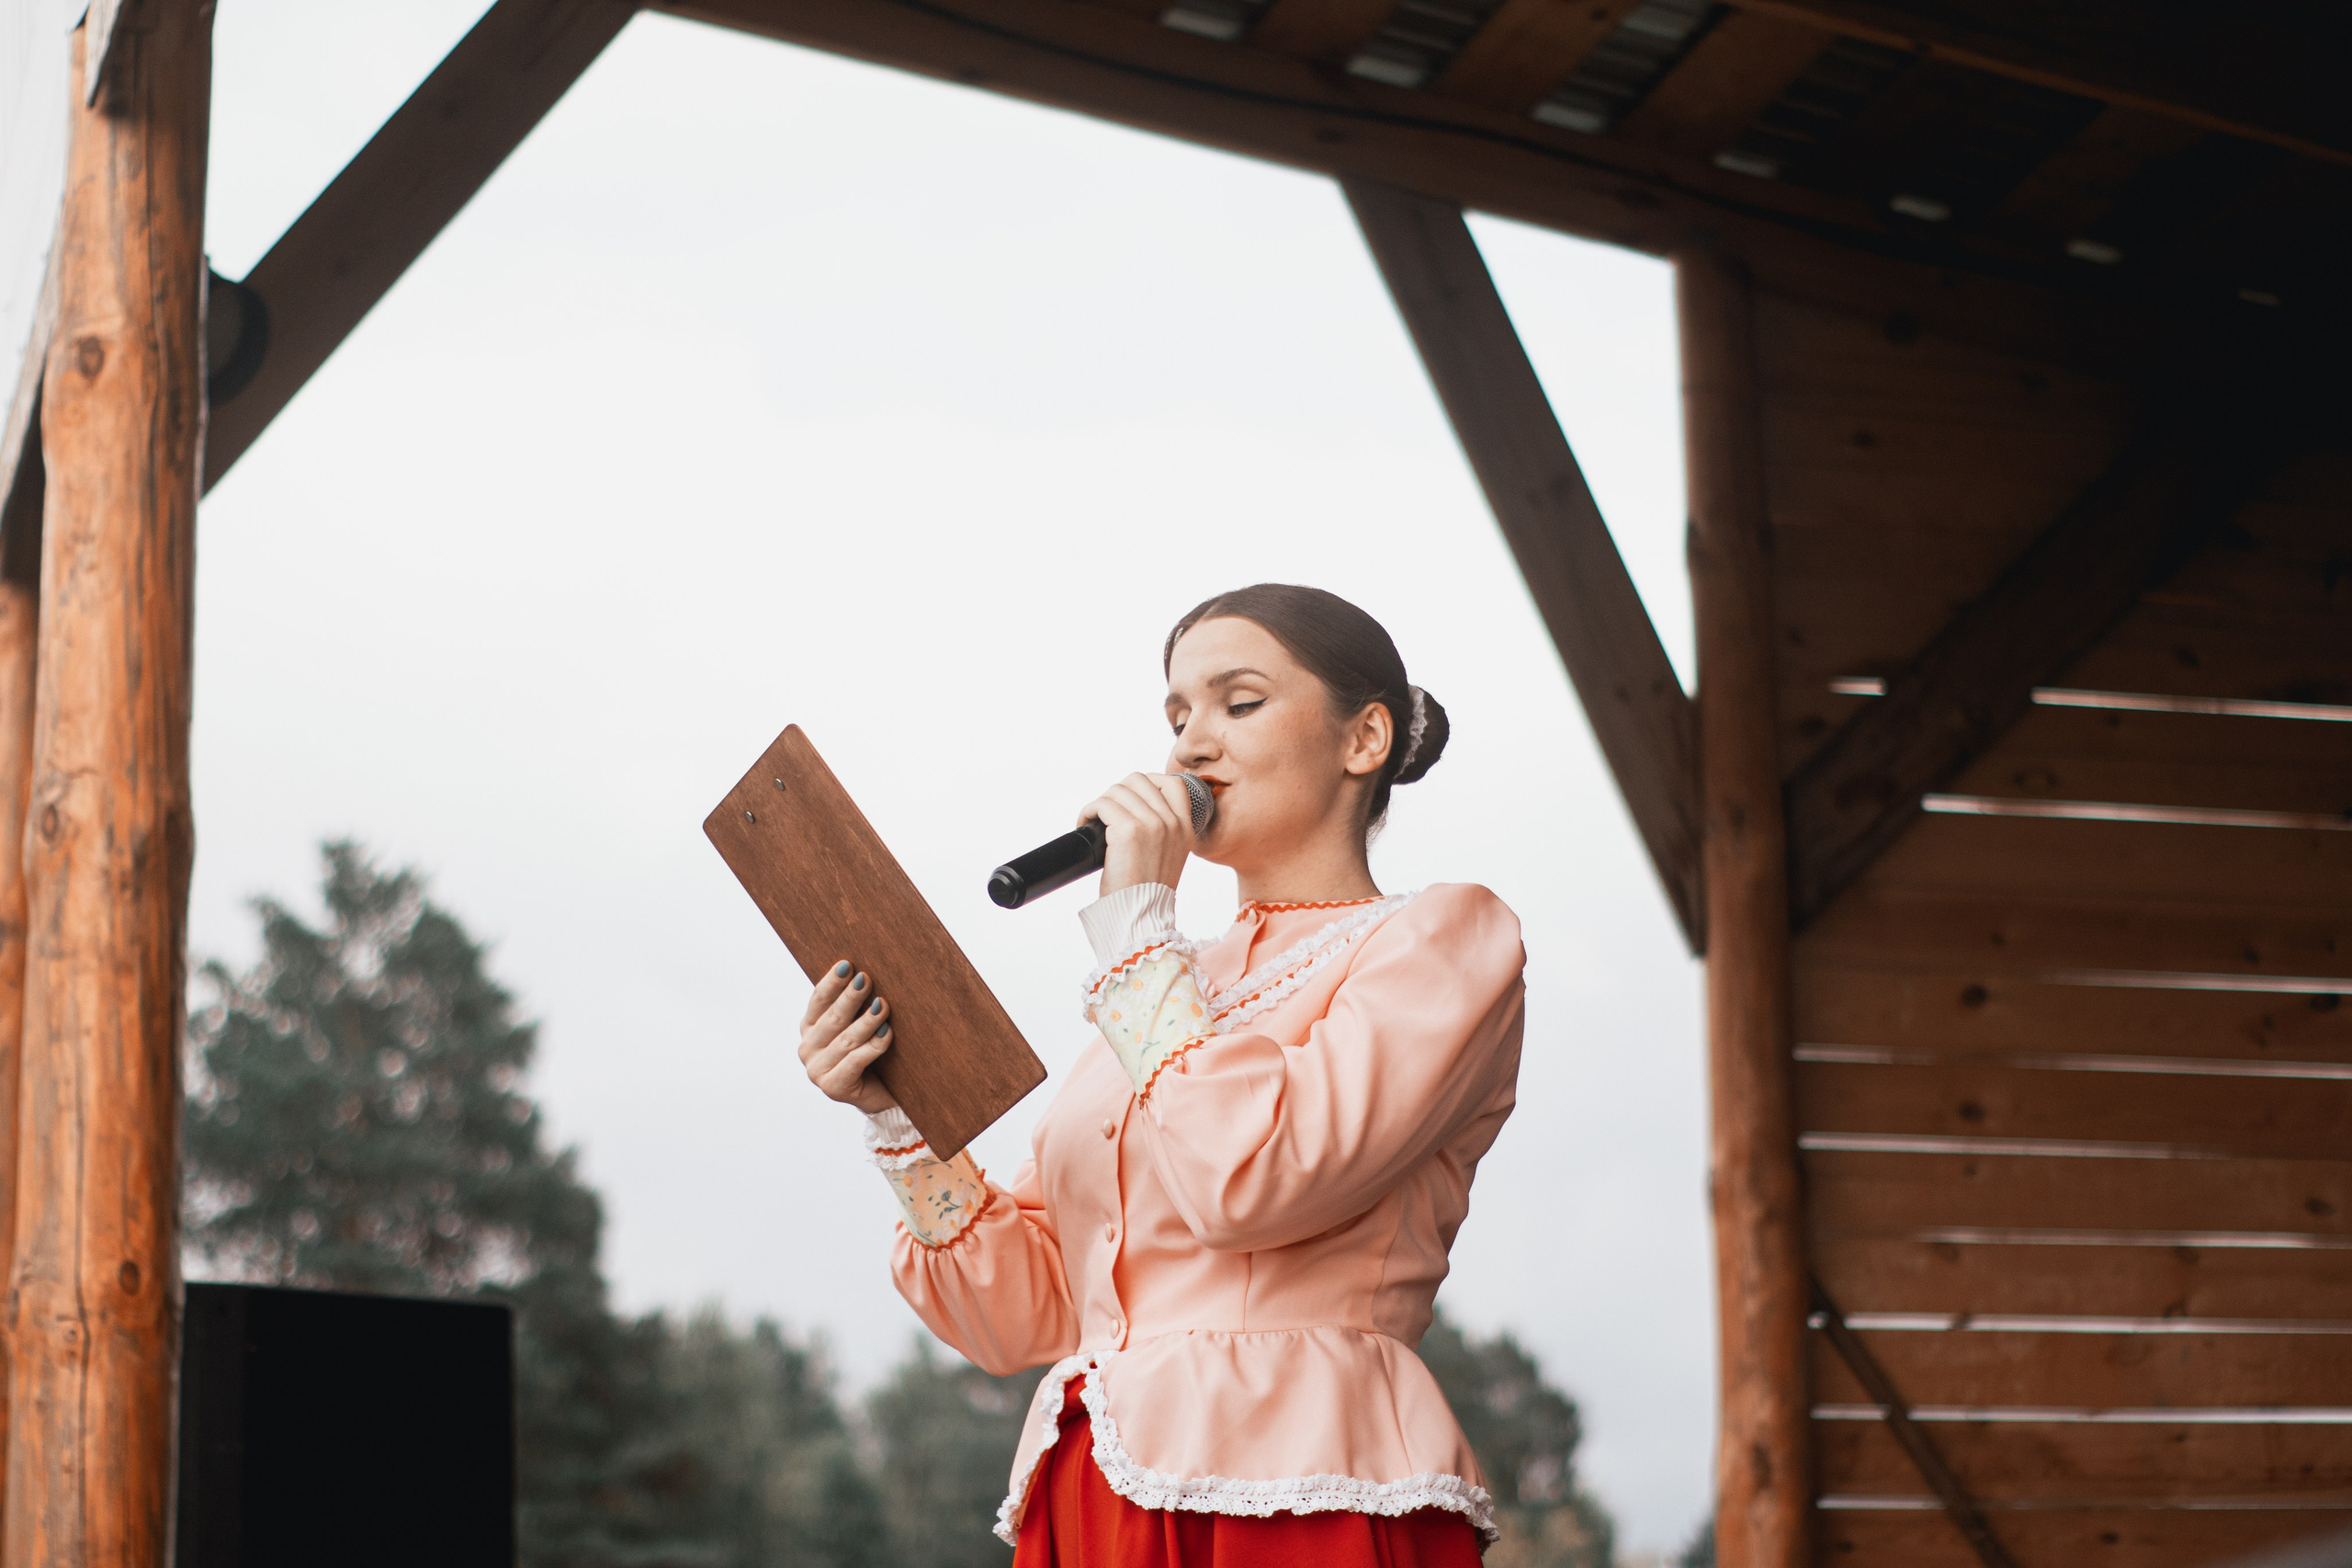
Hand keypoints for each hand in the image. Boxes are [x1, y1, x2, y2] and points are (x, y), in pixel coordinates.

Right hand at [798, 960, 896, 1114]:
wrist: (881, 1096)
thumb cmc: (871, 1054)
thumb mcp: (858, 1026)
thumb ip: (854, 1006)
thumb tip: (866, 974)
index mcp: (809, 1028)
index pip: (818, 1000)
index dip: (832, 982)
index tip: (847, 964)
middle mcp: (808, 1049)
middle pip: (832, 1017)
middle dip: (851, 997)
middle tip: (866, 979)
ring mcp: (817, 1070)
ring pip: (846, 1039)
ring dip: (866, 1021)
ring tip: (883, 1005)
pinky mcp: (833, 1087)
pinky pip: (856, 1061)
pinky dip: (874, 1046)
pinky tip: (887, 1033)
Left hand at [1082, 773, 1195, 896]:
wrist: (1142, 917)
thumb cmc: (1147, 893)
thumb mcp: (1169, 857)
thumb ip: (1162, 832)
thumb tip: (1133, 809)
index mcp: (1186, 829)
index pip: (1174, 784)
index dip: (1149, 782)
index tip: (1131, 798)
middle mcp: (1172, 823)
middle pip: (1139, 780)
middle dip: (1118, 792)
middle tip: (1107, 813)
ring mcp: (1153, 824)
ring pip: (1118, 790)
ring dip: (1101, 803)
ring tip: (1094, 821)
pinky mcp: (1129, 831)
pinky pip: (1102, 804)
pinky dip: (1088, 811)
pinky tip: (1085, 824)